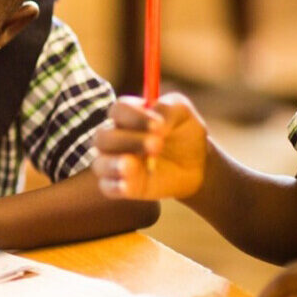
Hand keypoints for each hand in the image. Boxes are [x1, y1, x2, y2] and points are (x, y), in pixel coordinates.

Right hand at [92, 94, 208, 199]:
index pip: (118, 110)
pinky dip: (113, 186)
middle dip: (128, 140)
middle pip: (103, 137)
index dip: (134, 116)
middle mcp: (115, 138)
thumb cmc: (184, 133)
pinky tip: (126, 185)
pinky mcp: (122, 186)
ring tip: (131, 165)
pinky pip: (107, 187)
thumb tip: (157, 124)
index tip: (159, 125)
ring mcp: (115, 163)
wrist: (197, 164)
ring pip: (99, 163)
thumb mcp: (182, 113)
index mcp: (127, 116)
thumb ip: (168, 109)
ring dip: (114, 163)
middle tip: (157, 144)